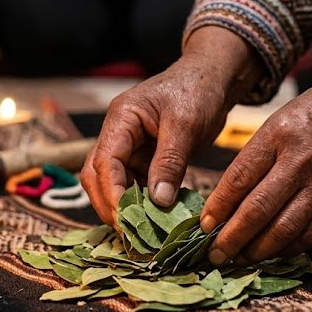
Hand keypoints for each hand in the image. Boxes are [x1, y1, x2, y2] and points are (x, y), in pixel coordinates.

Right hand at [82, 27, 264, 222]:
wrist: (213, 78)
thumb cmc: (198, 90)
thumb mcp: (185, 125)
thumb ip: (169, 162)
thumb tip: (157, 202)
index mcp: (121, 118)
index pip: (104, 161)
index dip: (111, 193)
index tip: (126, 220)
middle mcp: (118, 134)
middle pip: (98, 176)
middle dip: (110, 205)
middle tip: (131, 233)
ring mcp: (129, 146)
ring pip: (115, 183)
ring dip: (127, 207)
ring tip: (144, 233)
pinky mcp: (145, 158)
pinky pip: (136, 184)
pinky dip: (144, 203)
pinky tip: (157, 220)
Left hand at [202, 52, 311, 264]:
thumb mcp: (280, 120)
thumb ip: (257, 156)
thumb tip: (227, 198)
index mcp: (279, 135)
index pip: (239, 179)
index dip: (218, 208)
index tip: (203, 226)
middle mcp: (301, 161)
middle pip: (258, 210)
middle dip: (231, 238)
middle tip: (214, 254)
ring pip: (284, 229)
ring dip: (258, 251)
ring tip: (240, 259)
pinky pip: (311, 234)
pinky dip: (288, 249)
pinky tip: (272, 253)